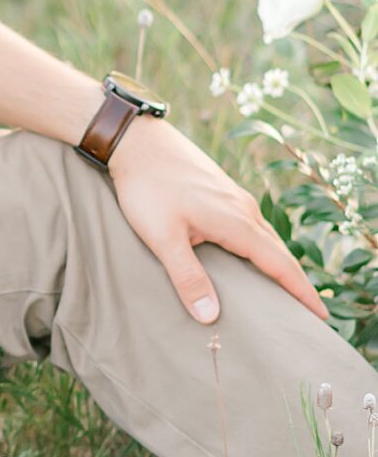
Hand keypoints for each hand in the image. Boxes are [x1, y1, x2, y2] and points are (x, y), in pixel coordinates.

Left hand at [106, 116, 329, 325]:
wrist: (136, 141)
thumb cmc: (147, 187)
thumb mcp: (162, 237)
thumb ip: (187, 277)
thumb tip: (210, 316)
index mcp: (236, 223)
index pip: (280, 265)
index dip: (301, 292)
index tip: (320, 315)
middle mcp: (243, 209)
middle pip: (279, 252)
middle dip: (296, 282)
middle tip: (310, 312)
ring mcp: (234, 197)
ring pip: (266, 237)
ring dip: (279, 263)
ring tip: (285, 290)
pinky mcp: (221, 191)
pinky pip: (252, 225)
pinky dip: (262, 246)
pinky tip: (251, 255)